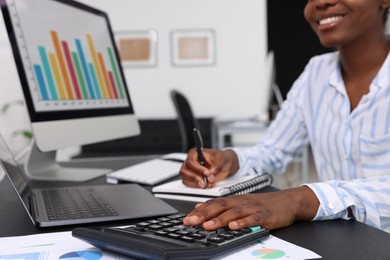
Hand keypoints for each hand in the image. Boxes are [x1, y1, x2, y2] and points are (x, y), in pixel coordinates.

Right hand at [179, 148, 238, 187]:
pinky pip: (189, 185)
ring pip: (185, 179)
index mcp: (195, 153)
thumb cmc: (221, 158)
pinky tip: (206, 186)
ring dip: (195, 184)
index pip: (191, 161)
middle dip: (194, 178)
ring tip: (206, 185)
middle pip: (184, 171)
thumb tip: (210, 175)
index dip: (198, 168)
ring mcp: (189, 171)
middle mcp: (190, 162)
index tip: (207, 173)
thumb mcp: (221, 159)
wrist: (225, 165)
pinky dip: (197, 187)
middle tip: (204, 183)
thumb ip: (216, 166)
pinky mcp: (192, 179)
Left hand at [183, 186, 318, 229]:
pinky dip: (243, 223)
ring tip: (208, 226)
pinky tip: (234, 227)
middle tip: (191, 222)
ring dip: (220, 219)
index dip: (199, 211)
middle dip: (204, 214)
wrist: (287, 201)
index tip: (187, 219)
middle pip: (220, 206)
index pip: (213, 203)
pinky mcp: (265, 216)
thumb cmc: (263, 204)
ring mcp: (253, 208)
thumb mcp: (240, 202)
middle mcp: (241, 202)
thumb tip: (200, 207)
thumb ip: (221, 205)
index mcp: (234, 200)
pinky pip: (253, 219)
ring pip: (234, 212)